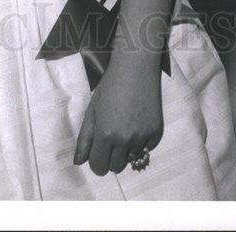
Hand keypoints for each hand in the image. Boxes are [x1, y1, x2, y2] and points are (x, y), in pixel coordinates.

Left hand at [73, 53, 163, 175]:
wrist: (135, 69)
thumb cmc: (109, 87)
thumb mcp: (92, 110)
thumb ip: (85, 138)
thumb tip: (79, 162)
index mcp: (105, 134)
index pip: (99, 166)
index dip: (96, 162)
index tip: (97, 153)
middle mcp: (125, 140)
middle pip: (115, 167)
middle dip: (110, 157)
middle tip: (110, 138)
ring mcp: (142, 137)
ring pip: (131, 158)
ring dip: (125, 149)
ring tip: (124, 126)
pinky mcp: (156, 133)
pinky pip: (146, 149)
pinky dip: (140, 142)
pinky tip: (136, 123)